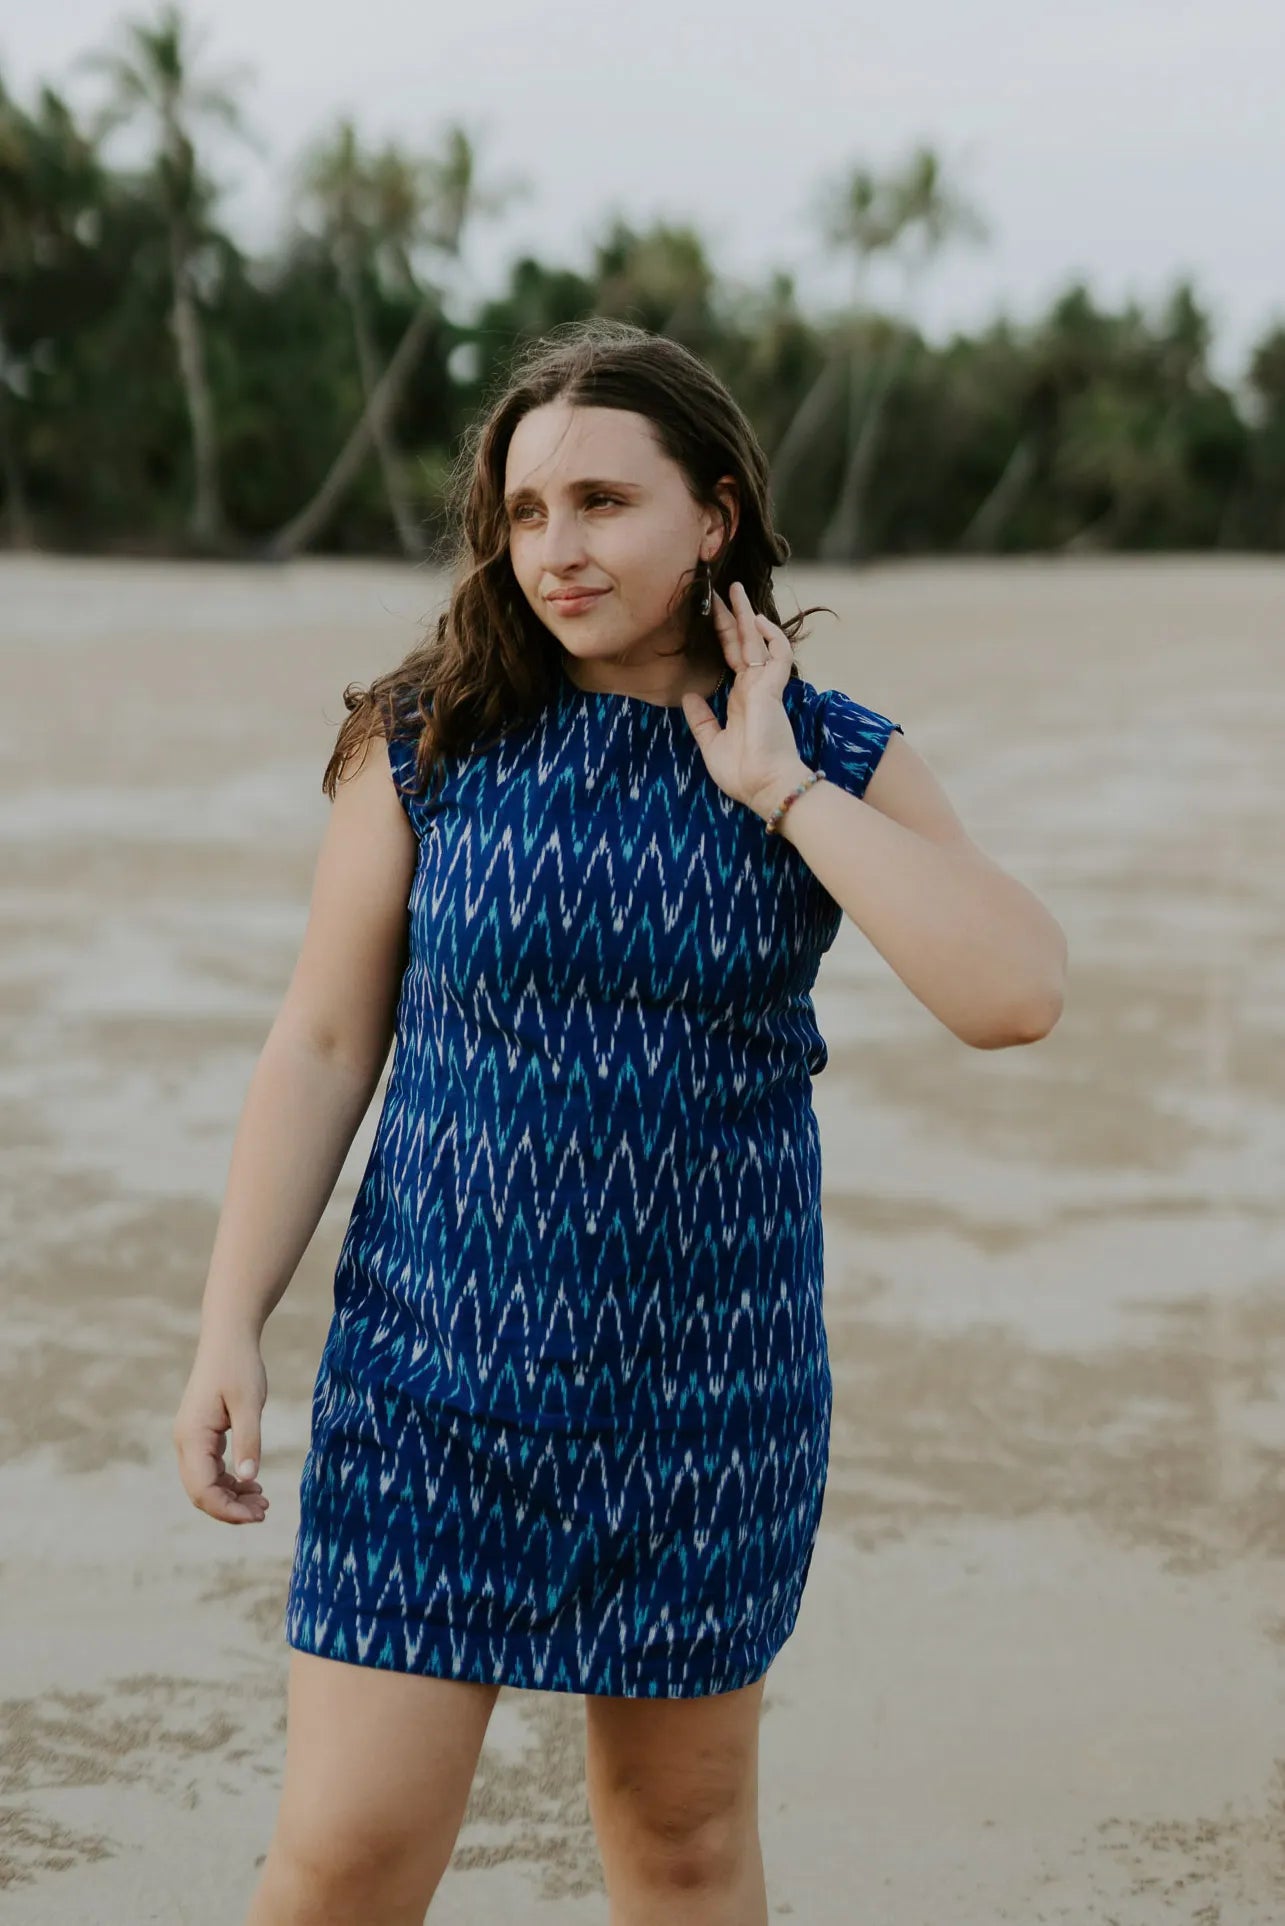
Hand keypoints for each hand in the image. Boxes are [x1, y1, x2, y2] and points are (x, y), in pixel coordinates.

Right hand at [172, 1327, 269, 1524]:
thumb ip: (249, 1441)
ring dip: (231, 1497)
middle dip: (230, 1508)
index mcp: (192, 1436)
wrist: (228, 1338)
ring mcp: (192, 1439)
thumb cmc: (239, 1366)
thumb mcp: (249, 1403)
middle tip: (265, 1511)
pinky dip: (230, 1481)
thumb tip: (249, 1479)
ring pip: (205, 1483)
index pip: (202, 1489)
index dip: (227, 1509)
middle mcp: (186, 1441)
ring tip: (263, 1501)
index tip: (258, 1515)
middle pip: (201, 1492)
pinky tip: (253, 1484)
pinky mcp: (202, 1435)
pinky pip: (211, 1469)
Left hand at [681, 581, 810, 818]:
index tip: (712, 614)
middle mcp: (754, 687)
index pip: (732, 658)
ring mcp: (764, 686)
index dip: (723, 635)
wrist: (764, 787)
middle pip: (743, 642)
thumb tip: (689, 695)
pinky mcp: (772, 689)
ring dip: (747, 615)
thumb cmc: (741, 772)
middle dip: (733, 615)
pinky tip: (756, 619)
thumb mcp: (711, 743)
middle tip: (721, 590)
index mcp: (742, 698)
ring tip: (734, 591)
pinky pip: (777, 654)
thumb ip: (702, 719)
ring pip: (758, 641)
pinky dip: (770, 635)